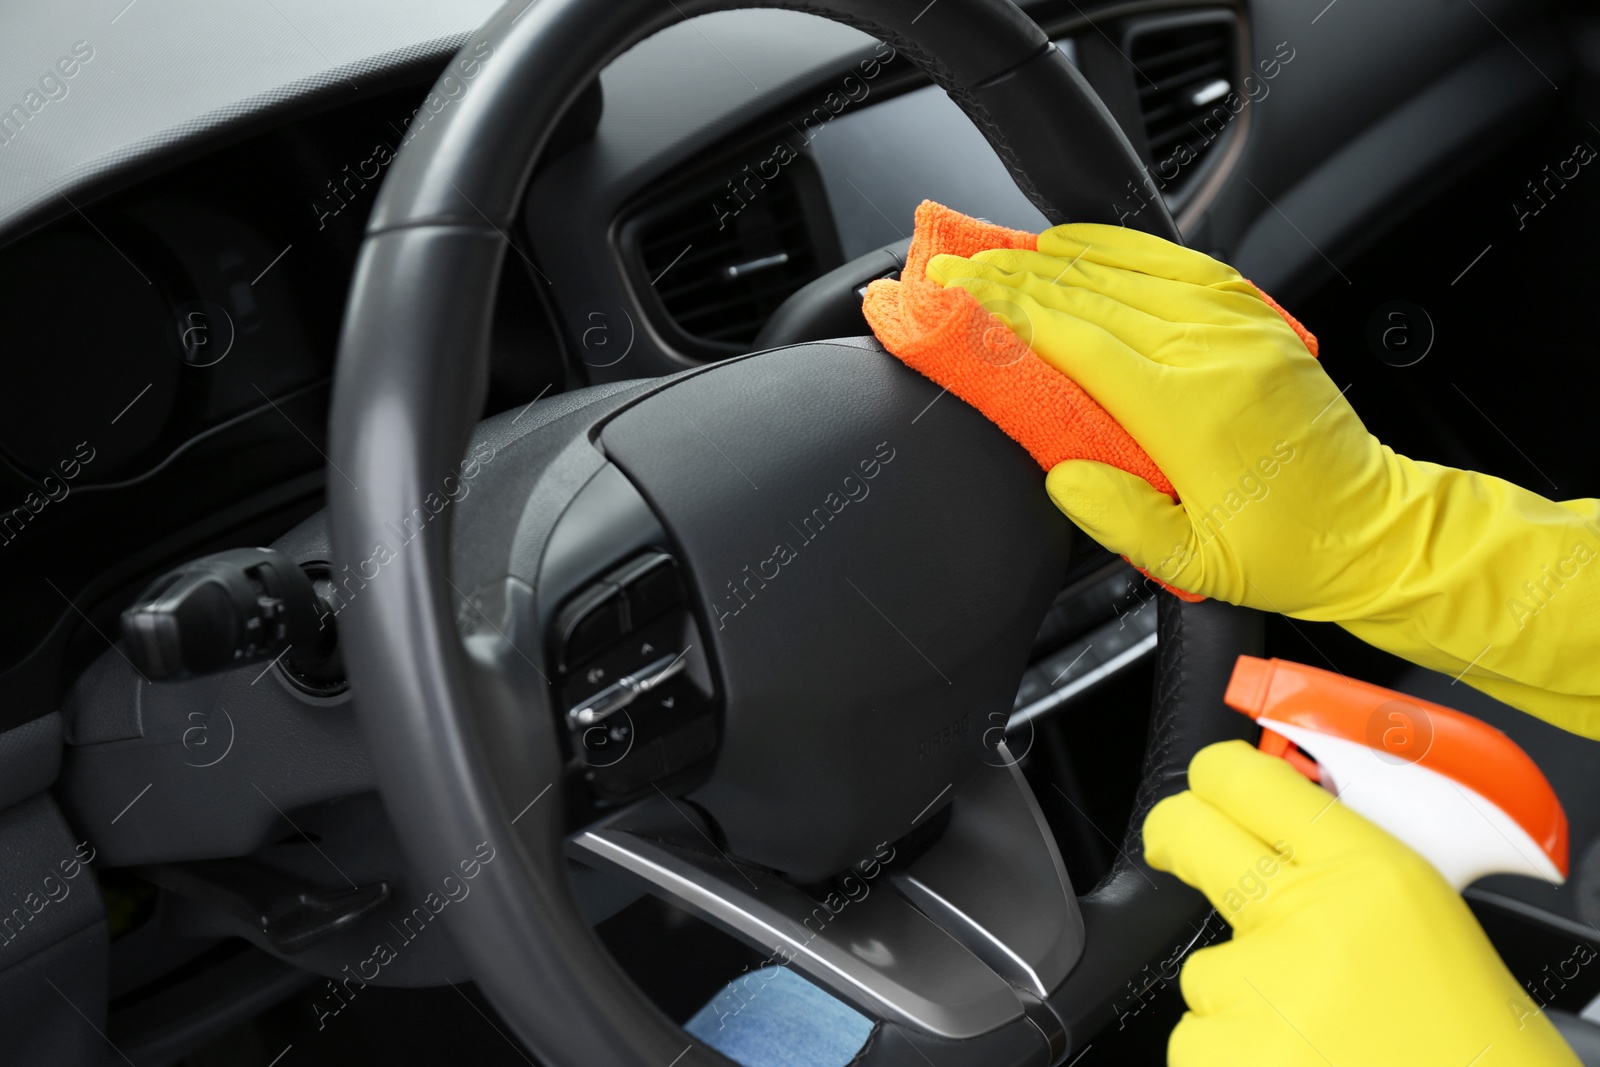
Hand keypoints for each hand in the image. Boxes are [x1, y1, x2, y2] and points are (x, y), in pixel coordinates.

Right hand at [927, 226, 1599, 735]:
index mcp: (1189, 410)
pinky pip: (1179, 264)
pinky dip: (1123, 248)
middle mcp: (1213, 353)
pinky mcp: (1257, 320)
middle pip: (1092, 295)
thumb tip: (1060, 474)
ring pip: (1131, 270)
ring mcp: (1239, 328)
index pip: (1077, 338)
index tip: (957, 289)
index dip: (1008, 309)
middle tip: (956, 262)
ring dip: (1058, 256)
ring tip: (1001, 250)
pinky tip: (1082, 243)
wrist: (1373, 530)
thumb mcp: (1193, 564)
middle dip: (1015, 275)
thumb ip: (1117, 518)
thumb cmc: (1285, 551)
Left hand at [1143, 740, 1578, 1066]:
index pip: (1260, 785)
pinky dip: (1234, 1056)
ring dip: (1241, 1002)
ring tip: (1317, 1041)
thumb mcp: (1434, 936)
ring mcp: (1256, 991)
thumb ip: (1356, 883)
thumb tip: (1286, 845)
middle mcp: (1306, 921)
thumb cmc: (1476, 1054)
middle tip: (1172, 844)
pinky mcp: (1221, 1053)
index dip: (1218, 772)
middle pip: (1194, 836)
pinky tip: (1297, 1066)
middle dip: (1175, 834)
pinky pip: (1200, 1040)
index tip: (1205, 780)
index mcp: (1373, 879)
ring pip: (1207, 972)